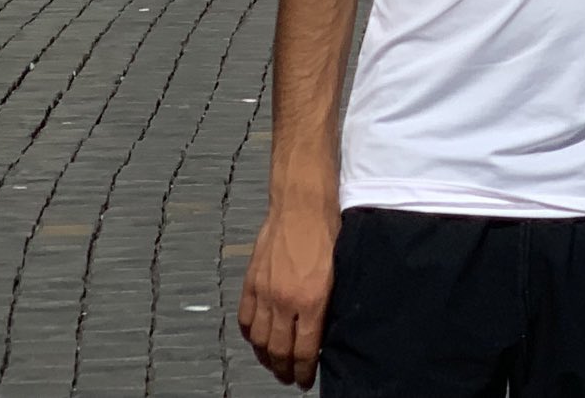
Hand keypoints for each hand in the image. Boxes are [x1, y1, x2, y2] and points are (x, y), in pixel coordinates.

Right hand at [238, 202, 339, 388]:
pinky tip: (257, 341)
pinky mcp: (251, 282)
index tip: (305, 379)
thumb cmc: (327, 232)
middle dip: (284, 370)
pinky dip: (250, 335)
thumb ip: (327, 303)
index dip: (303, 370)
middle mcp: (285, 300)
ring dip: (266, 357)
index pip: (304, 349)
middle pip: (279, 350)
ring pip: (260, 339)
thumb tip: (323, 329)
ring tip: (274, 365)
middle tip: (289, 378)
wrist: (302, 205)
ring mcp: (264, 292)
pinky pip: (246, 319)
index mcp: (312, 299)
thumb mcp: (339, 271)